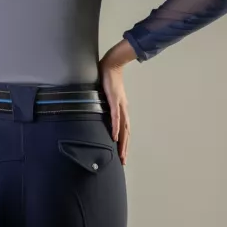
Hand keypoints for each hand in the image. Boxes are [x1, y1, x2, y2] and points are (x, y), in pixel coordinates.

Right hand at [99, 39, 134, 164]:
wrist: (111, 65)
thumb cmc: (108, 78)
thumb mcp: (107, 95)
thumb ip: (105, 104)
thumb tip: (99, 112)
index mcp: (122, 109)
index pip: (125, 129)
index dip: (125, 142)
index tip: (122, 154)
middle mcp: (124, 109)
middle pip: (127, 132)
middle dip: (125, 147)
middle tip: (123, 161)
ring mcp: (120, 105)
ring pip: (123, 128)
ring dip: (123, 142)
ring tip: (121, 154)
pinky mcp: (115, 101)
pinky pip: (116, 117)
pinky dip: (116, 128)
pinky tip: (115, 137)